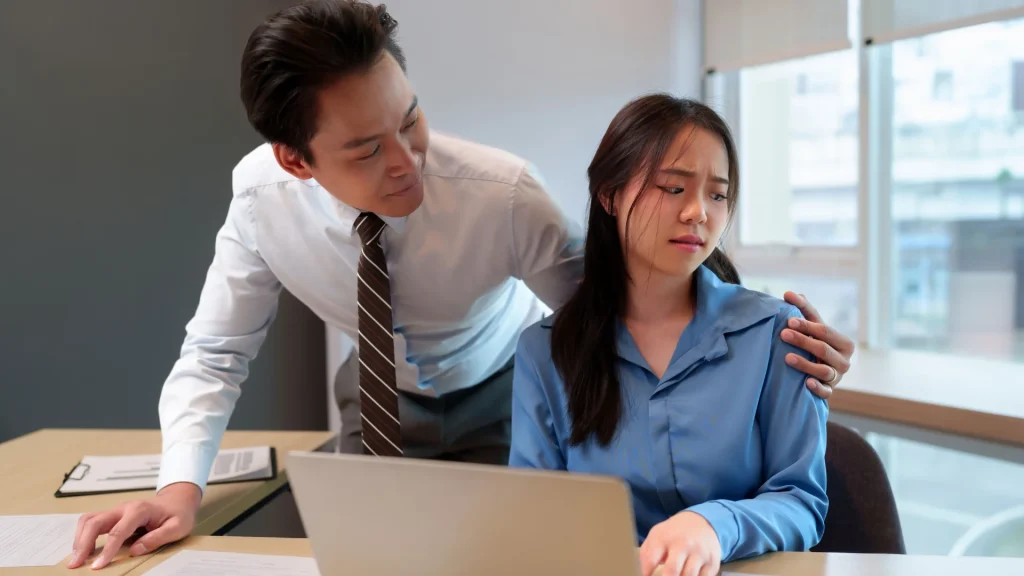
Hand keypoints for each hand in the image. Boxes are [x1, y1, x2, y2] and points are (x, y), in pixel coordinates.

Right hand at [67, 482, 200, 569]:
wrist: (177, 500)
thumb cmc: (178, 514)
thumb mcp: (177, 527)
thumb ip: (158, 538)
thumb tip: (135, 550)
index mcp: (139, 510)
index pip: (118, 531)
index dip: (107, 550)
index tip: (98, 566)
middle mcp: (124, 508)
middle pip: (95, 522)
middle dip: (82, 543)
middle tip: (75, 564)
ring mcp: (117, 511)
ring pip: (89, 519)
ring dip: (79, 538)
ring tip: (76, 558)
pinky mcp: (113, 515)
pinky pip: (92, 522)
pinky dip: (83, 535)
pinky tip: (83, 549)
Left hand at [639, 511, 720, 575]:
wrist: (702, 522)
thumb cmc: (674, 534)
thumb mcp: (656, 536)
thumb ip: (645, 554)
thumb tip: (637, 572)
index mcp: (664, 538)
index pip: (650, 560)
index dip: (645, 574)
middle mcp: (683, 544)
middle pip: (672, 571)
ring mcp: (699, 554)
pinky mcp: (712, 563)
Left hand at [782, 291, 854, 399]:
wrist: (818, 374)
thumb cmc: (815, 345)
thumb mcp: (813, 328)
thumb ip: (804, 310)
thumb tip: (789, 293)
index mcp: (844, 343)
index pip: (825, 331)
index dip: (807, 325)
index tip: (789, 320)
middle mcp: (845, 361)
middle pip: (823, 349)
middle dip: (803, 340)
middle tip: (783, 334)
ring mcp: (837, 377)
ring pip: (824, 370)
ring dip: (805, 363)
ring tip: (787, 357)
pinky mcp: (829, 391)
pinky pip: (826, 392)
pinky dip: (817, 388)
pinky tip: (806, 383)